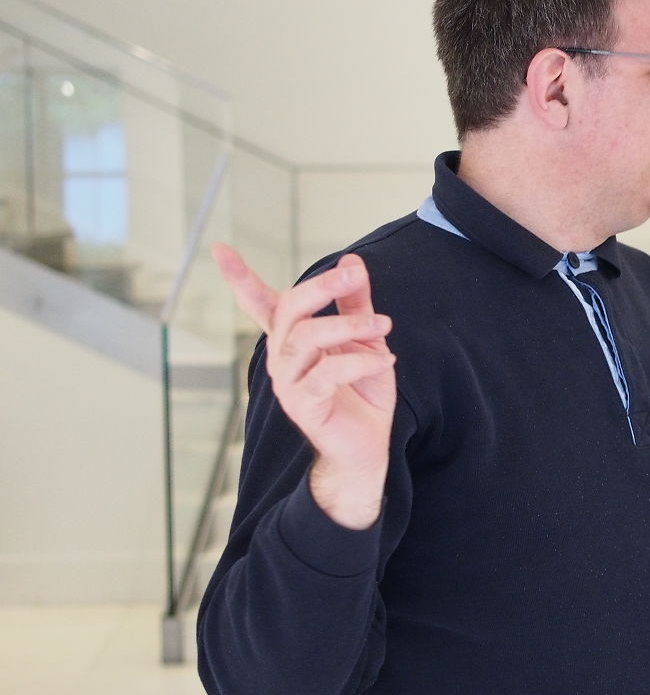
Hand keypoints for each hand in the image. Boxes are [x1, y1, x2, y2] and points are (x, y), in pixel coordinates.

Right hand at [211, 243, 395, 529]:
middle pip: (289, 310)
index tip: (219, 248)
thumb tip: (352, 261)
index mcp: (293, 339)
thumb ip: (356, 303)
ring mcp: (288, 382)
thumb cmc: (362, 392)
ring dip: (349, 325)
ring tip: (384, 326)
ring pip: (305, 338)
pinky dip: (359, 361)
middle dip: (321, 287)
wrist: (369, 445)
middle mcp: (283, 358)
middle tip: (354, 276)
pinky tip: (384, 359)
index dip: (240, 278)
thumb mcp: (365, 339)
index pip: (262, 303)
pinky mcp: (303, 405)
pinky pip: (325, 373)